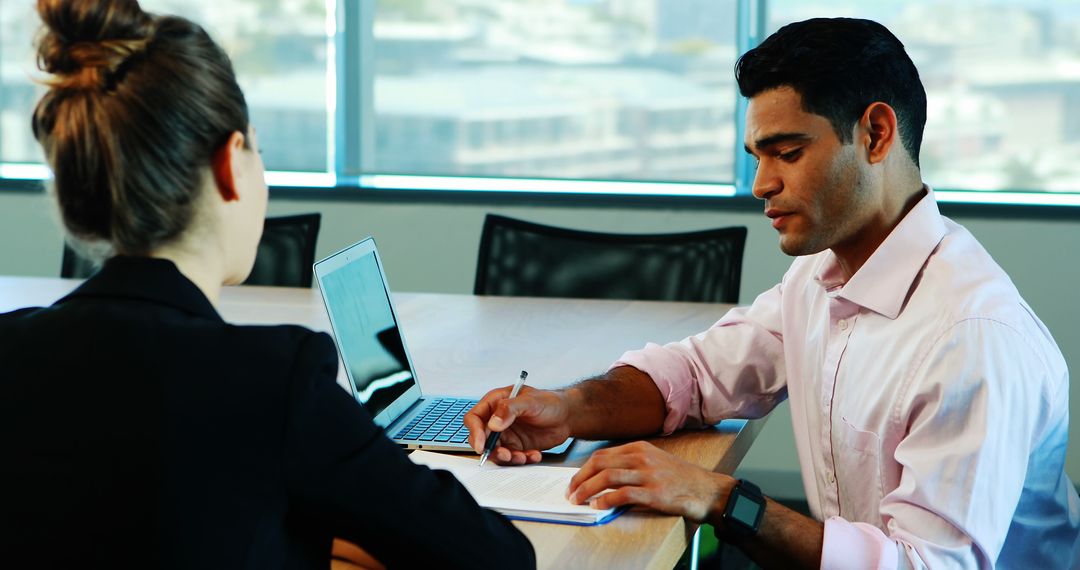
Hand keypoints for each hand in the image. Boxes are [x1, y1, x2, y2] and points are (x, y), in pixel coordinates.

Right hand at [463, 385, 572, 464]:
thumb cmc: (550, 402)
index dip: (475, 432)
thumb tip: (492, 424)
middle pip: (482, 439)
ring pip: (496, 452)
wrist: (568, 416)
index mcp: (495, 403)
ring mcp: (506, 434)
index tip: (481, 445)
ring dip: (508, 458)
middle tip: (506, 455)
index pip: (474, 418)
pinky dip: (521, 460)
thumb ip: (510, 409)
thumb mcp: (530, 401)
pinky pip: (512, 458)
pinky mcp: (517, 446)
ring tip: (523, 457)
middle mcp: (497, 420)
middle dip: (492, 450)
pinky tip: (534, 455)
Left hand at [566, 441, 734, 522]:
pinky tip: (598, 506)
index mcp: (640, 448)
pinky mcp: (654, 492)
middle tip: (570, 492)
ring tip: (577, 500)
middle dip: (579, 478)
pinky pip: (622, 494)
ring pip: (607, 477)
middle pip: (600, 463)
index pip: (602, 455)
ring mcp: (649, 474)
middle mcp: (642, 457)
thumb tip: (603, 477)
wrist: (708, 490)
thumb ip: (631, 465)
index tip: (574, 481)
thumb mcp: (655, 462)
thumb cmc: (681, 478)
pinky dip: (605, 500)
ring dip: (587, 489)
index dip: (583, 469)